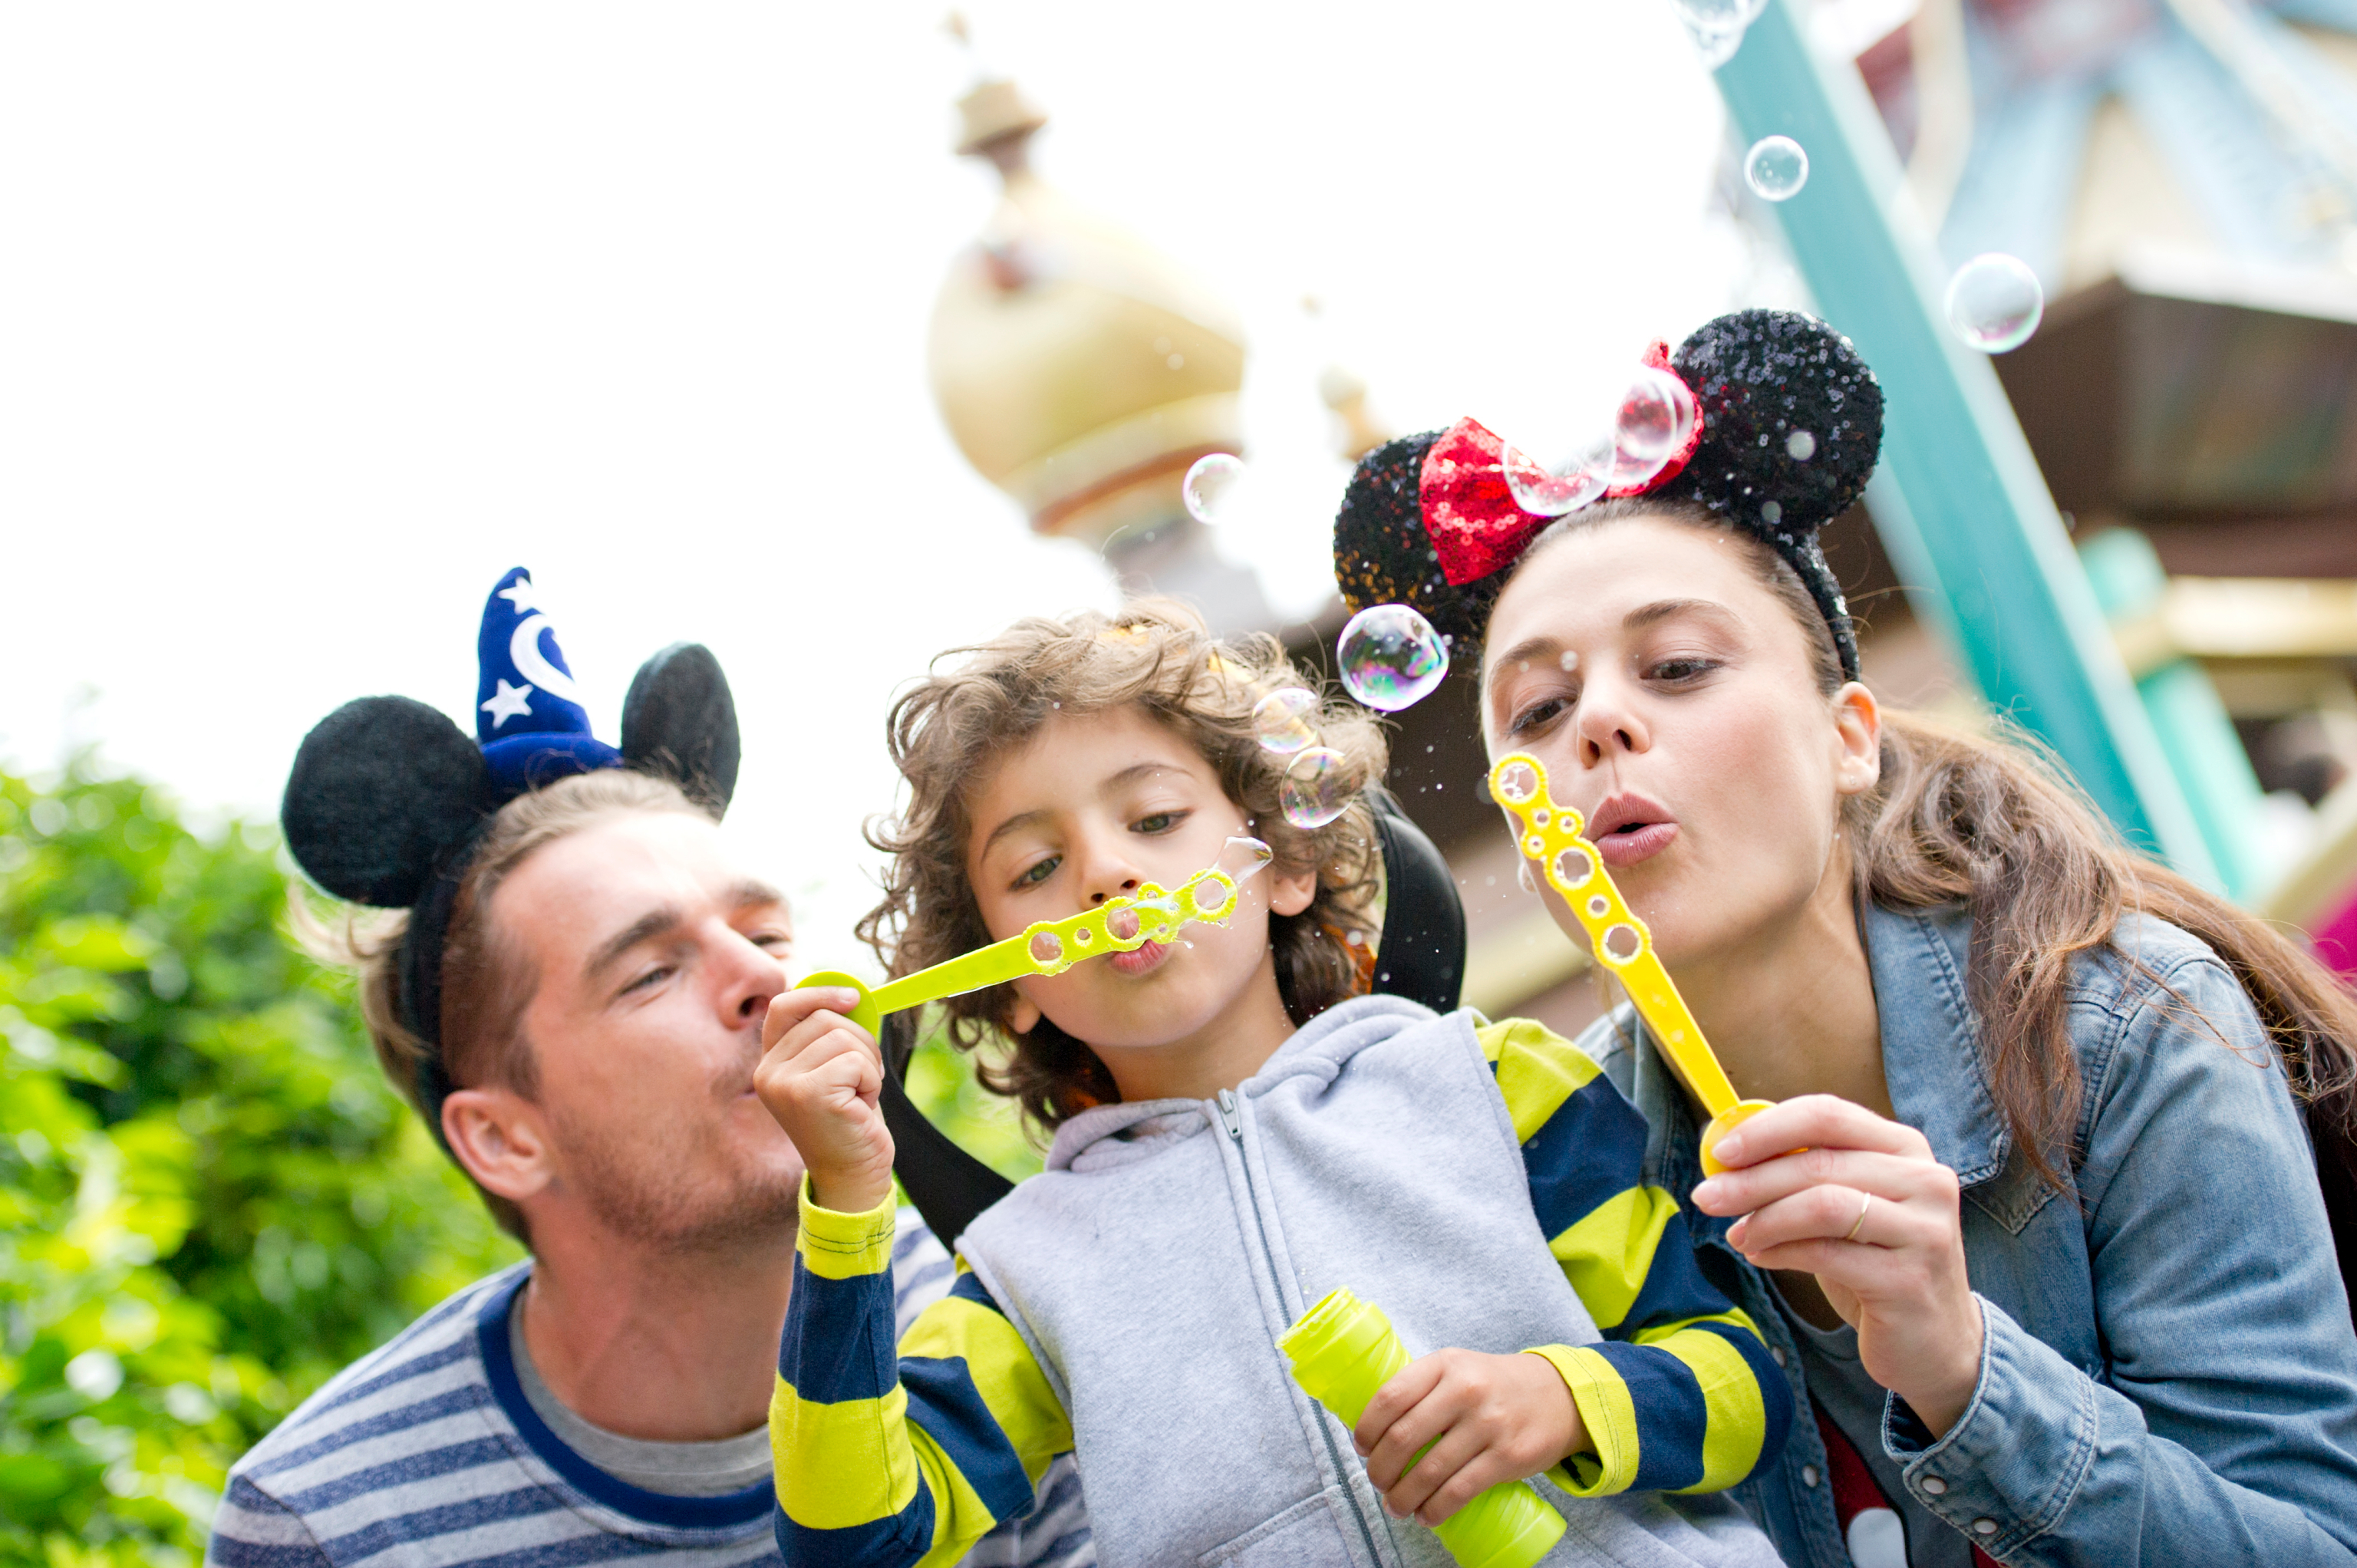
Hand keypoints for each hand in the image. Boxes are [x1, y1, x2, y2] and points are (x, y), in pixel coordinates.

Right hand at [755, 987, 894, 1213]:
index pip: (784, 1006)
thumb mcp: (833, 1071)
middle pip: (825, 1018)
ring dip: (868, 1065)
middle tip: (863, 1079)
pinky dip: (871, 1081)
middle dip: (860, 1041)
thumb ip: (829, 1036)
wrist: (853, 1175)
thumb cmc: (849, 1121)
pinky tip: (860, 1107)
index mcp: (770, 1064)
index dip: (819, 992)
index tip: (852, 997)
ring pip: (844, 1038)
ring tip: (858, 1096)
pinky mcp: (809, 1095)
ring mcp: (785, 1084)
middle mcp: (768, 1073)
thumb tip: (851, 994)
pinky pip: (857, 1061)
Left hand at [1354, 1349, 1584, 1525]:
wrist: (1558, 1395)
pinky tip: (1426, 1515)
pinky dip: (1435, 1509)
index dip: (1366, 1429)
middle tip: (1377, 1483)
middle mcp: (1464, 1389)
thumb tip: (1375, 1430)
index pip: (1389, 1398)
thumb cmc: (1493, 1385)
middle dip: (1380, 1470)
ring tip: (1396, 1506)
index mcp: (1444, 1364)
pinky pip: (1459, 1491)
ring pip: (1429, 1471)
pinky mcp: (1508, 1456)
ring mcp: (1488, 1423)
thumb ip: (1422, 1388)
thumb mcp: (1457, 1368)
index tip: (1361, 1448)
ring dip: (1403, 1497)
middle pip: (1402, 1438)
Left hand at [1690, 1094, 1982, 1433]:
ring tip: (1736, 1234)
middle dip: (1751, 1178)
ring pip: (1821, 1205)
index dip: (1768, 1127)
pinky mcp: (1910, 1279)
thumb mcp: (1849, 1208)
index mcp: (1907, 1149)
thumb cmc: (1878, 1264)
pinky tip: (1759, 1256)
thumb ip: (1807, 1174)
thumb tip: (1728, 1156)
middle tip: (1707, 1196)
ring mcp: (1924, 1230)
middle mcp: (1926, 1181)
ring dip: (1765, 1217)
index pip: (1827, 1115)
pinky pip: (1827, 1253)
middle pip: (1818, 1161)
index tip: (1721, 1150)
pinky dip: (1781, 1251)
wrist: (1937, 1342)